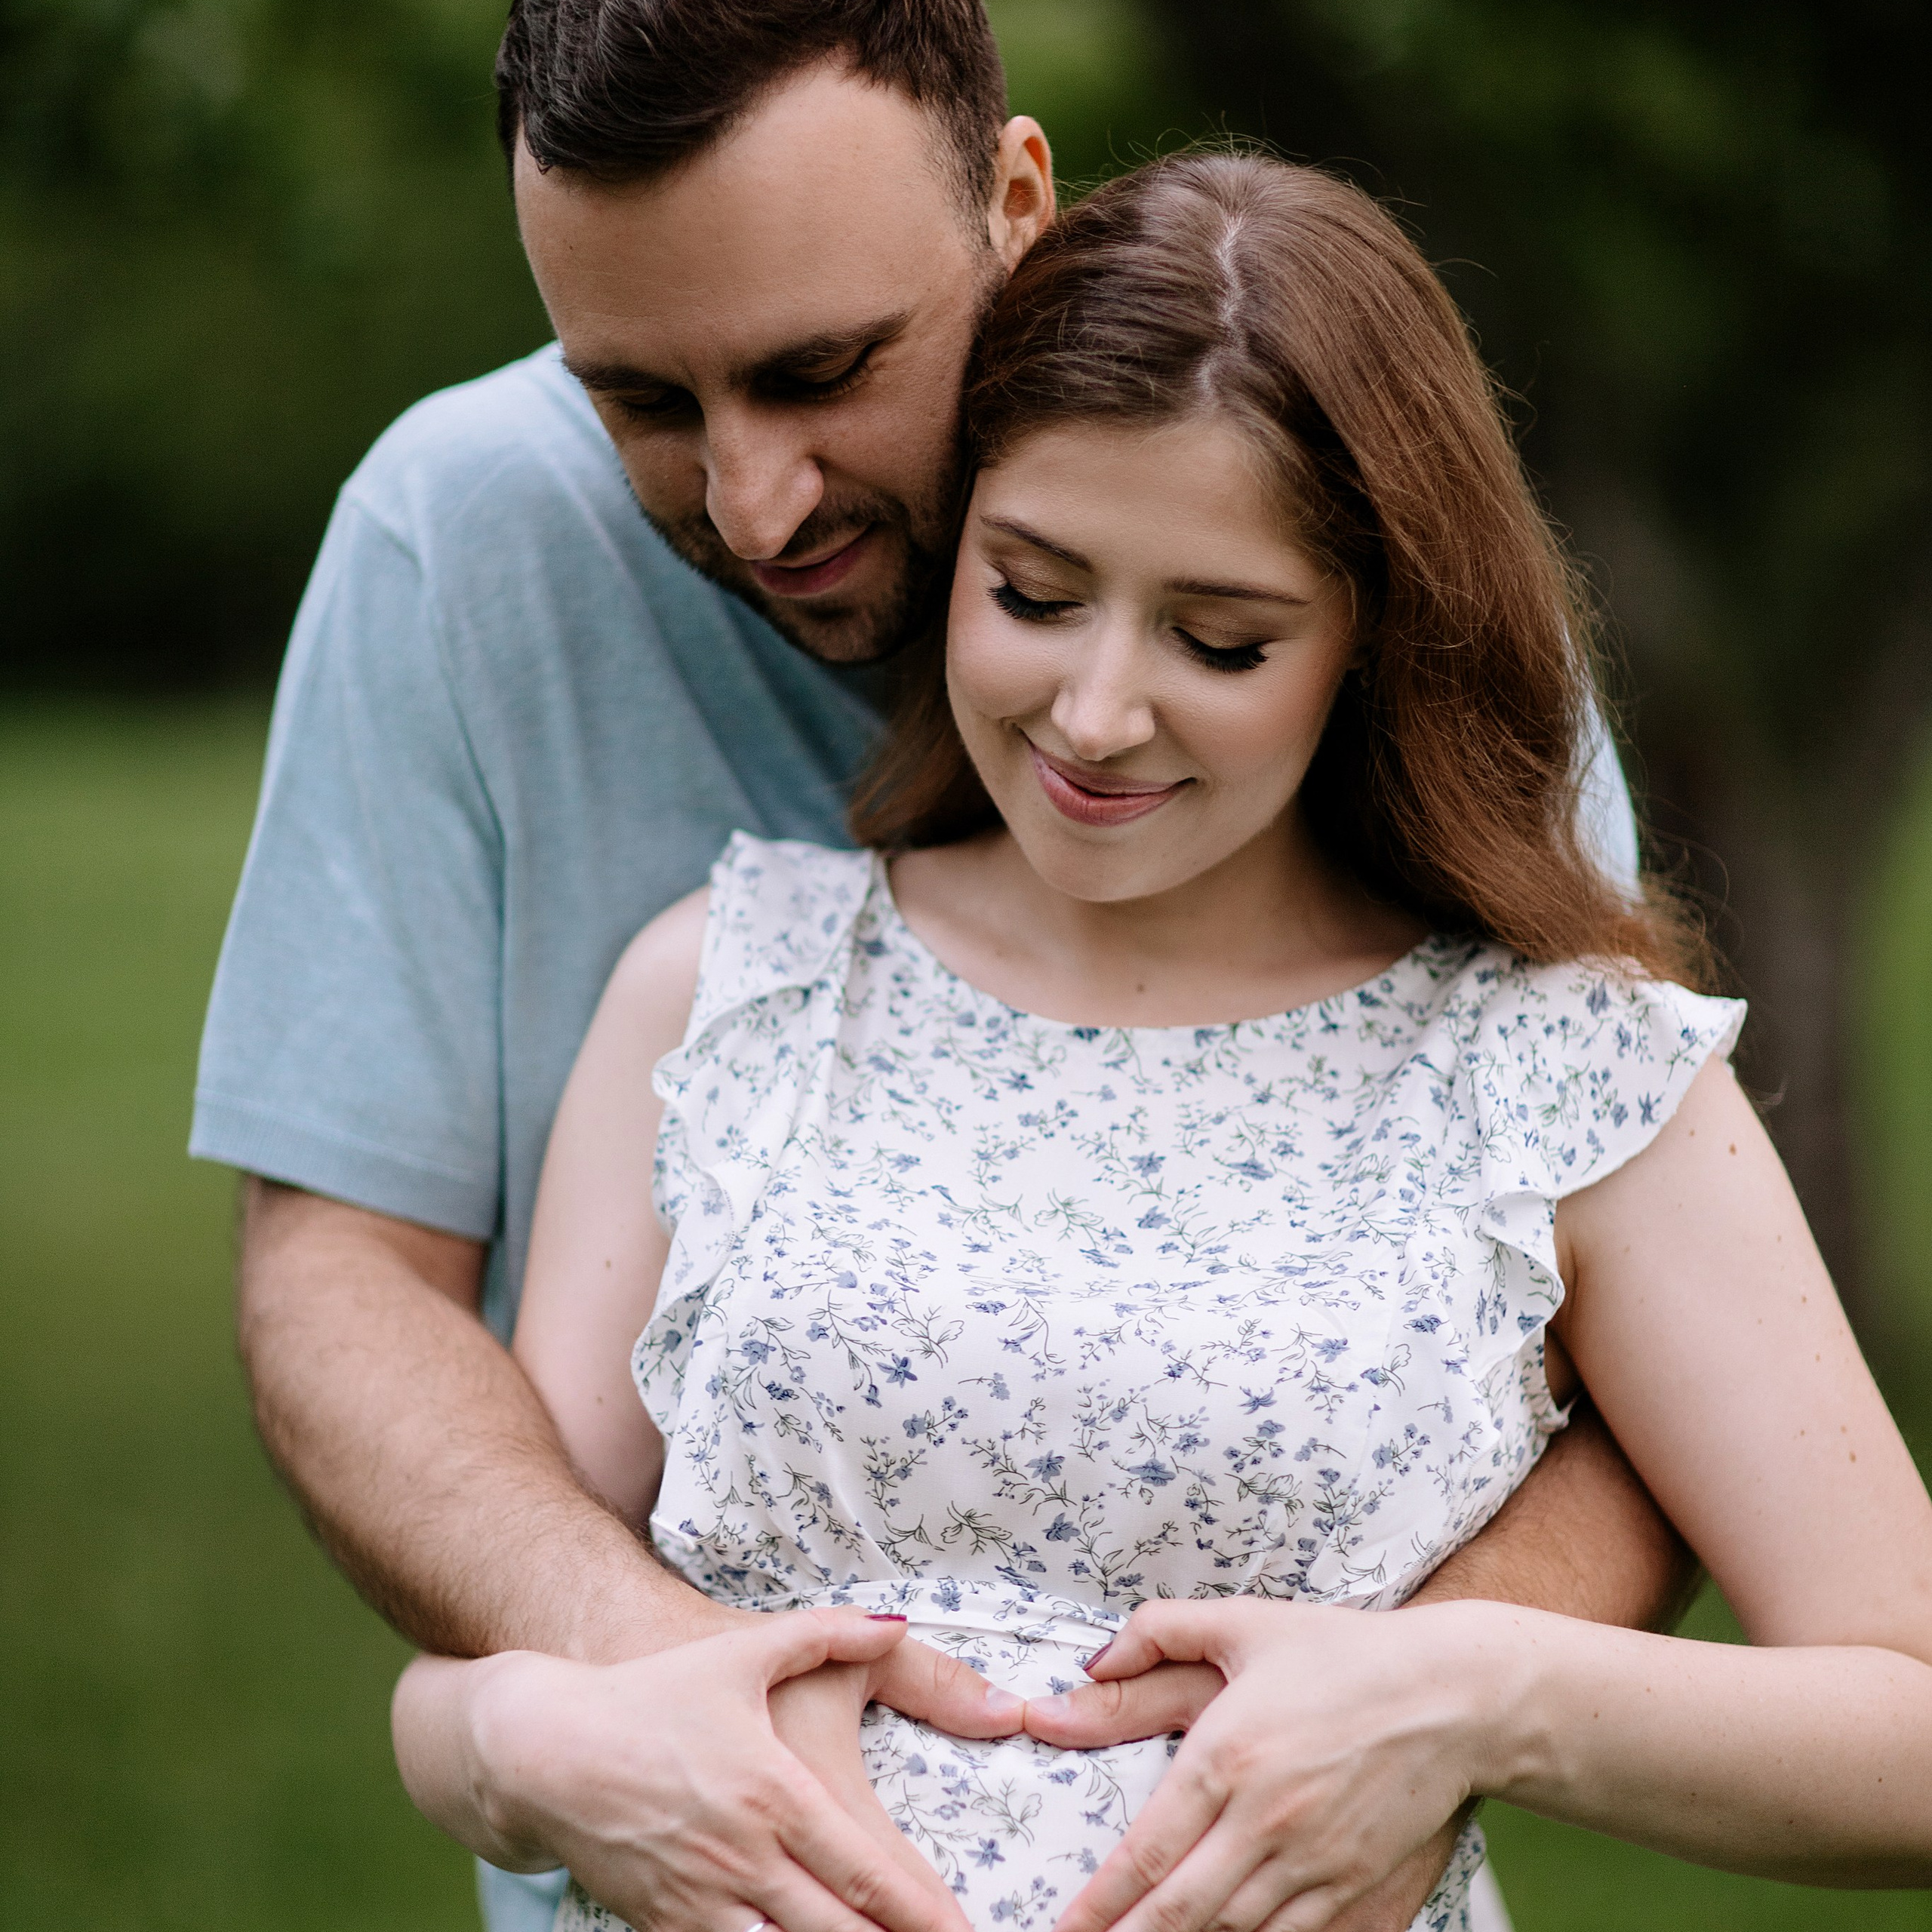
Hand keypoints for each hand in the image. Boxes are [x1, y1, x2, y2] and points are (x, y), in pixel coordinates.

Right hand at [459, 1608, 1022, 1931]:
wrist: (550, 1749)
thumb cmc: (654, 1696)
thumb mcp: (745, 1652)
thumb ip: (829, 1633)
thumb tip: (897, 1622)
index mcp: (777, 1793)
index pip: (865, 1871)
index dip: (921, 1911)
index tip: (961, 1930)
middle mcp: (746, 1857)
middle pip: (838, 1930)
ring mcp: (703, 1901)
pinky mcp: (666, 1927)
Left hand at [1024, 1599, 1493, 1931]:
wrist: (1456, 1697)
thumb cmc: (1347, 1654)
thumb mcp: (1245, 1623)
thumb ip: (1159, 1631)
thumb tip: (1092, 1660)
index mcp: (1227, 1756)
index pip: (1147, 1853)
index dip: (1100, 1902)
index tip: (1066, 1926)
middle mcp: (1266, 1820)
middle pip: (1181, 1911)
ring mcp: (1314, 1863)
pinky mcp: (1358, 1890)